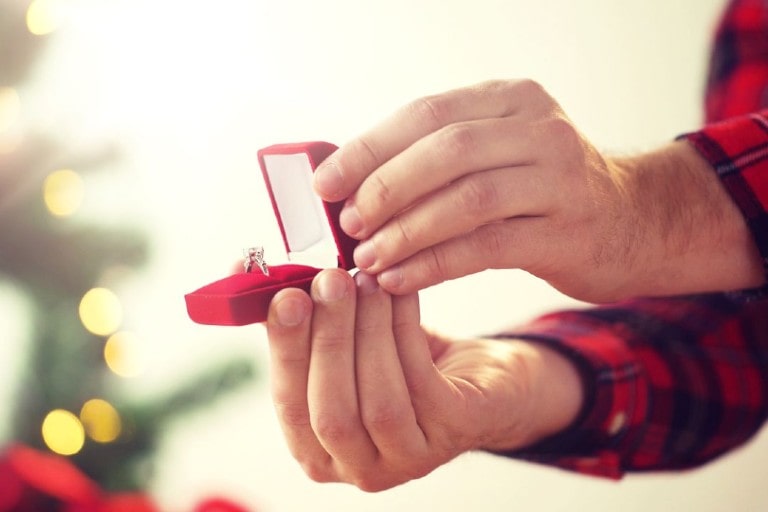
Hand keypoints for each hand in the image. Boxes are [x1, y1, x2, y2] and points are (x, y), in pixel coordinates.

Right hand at [266, 269, 581, 490]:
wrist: (479, 379)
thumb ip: (306, 321)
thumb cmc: (402, 360)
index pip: (290, 407)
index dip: (286, 352)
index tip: (288, 297)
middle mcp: (359, 467)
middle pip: (331, 414)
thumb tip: (253, 276)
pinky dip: (405, 330)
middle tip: (332, 281)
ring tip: (367, 281)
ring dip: (369, 331)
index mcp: (319, 449)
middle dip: (329, 340)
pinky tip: (400, 294)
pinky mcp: (453, 434)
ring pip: (379, 402)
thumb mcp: (348, 344)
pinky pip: (422, 382)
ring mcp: (409, 458)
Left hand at [313, 80, 763, 301]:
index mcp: (512, 100)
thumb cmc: (541, 191)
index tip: (325, 182)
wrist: (631, 221)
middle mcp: (539, 130)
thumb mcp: (498, 154)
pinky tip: (400, 280)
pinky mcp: (567, 232)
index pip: (427, 114)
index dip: (369, 148)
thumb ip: (437, 162)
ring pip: (466, 200)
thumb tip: (350, 187)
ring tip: (367, 257)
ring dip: (406, 231)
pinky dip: (434, 264)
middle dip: (385, 187)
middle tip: (346, 222)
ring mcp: (560, 179)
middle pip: (446, 150)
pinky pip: (486, 247)